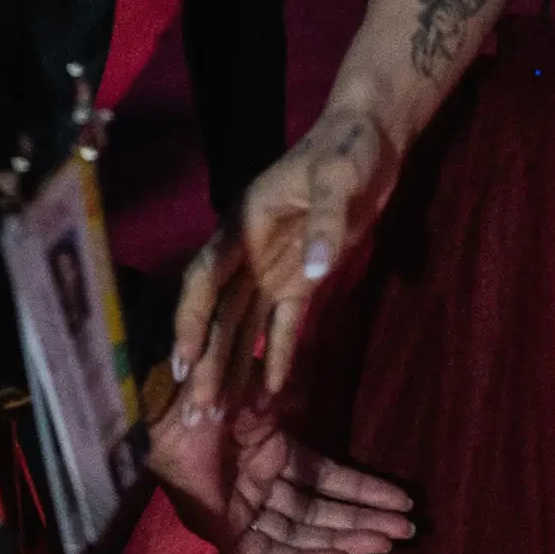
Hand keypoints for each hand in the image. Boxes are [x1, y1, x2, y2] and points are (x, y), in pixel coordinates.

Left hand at [147, 392, 415, 553]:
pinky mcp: (225, 533)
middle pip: (321, 512)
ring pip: (304, 533)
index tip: (401, 499)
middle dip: (364, 520)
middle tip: (407, 530)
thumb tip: (310, 399)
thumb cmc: (211, 395)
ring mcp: (243, 511)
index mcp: (269, 453)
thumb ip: (289, 400)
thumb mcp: (262, 391)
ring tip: (387, 543)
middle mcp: (260, 487)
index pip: (325, 479)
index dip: (362, 490)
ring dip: (346, 538)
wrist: (171, 413)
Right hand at [173, 104, 399, 415]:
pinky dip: (278, 357)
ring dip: (231, 367)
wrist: (371, 138)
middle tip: (196, 411)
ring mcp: (271, 269)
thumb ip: (325, 224)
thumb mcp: (338, 178)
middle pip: (218, 314)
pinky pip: (285, 324)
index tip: (183, 361)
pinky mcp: (302, 279)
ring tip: (219, 415)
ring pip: (243, 326)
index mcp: (243, 225)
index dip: (192, 321)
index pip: (206, 279)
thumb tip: (312, 271)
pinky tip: (269, 393)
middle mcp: (247, 252)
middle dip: (206, 361)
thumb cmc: (348, 148)